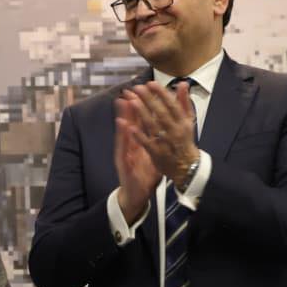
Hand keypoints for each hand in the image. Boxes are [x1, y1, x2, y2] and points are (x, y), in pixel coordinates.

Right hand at [114, 92, 161, 222]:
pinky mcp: (124, 164)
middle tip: (127, 93)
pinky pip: (124, 149)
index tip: (140, 92)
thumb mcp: (153, 155)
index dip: (140, 108)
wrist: (136, 194)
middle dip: (128, 109)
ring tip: (122, 105)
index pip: (139, 123)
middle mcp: (129, 147)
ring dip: (123, 120)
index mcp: (138, 144)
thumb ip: (156, 140)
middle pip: (128, 125)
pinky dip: (124, 138)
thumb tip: (164, 127)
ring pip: (124, 135)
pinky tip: (124, 128)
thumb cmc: (143, 174)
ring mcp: (125, 155)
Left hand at [124, 81, 198, 188]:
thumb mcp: (188, 121)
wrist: (187, 167)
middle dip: (148, 99)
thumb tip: (183, 83)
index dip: (161, 93)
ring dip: (142, 113)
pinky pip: (147, 143)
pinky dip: (139, 135)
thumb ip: (184, 102)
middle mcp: (175, 131)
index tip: (151, 83)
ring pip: (153, 126)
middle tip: (137, 88)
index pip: (172, 105)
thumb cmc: (185, 140)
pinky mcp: (157, 153)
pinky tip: (130, 127)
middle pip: (161, 113)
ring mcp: (166, 142)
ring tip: (132, 101)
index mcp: (183, 122)